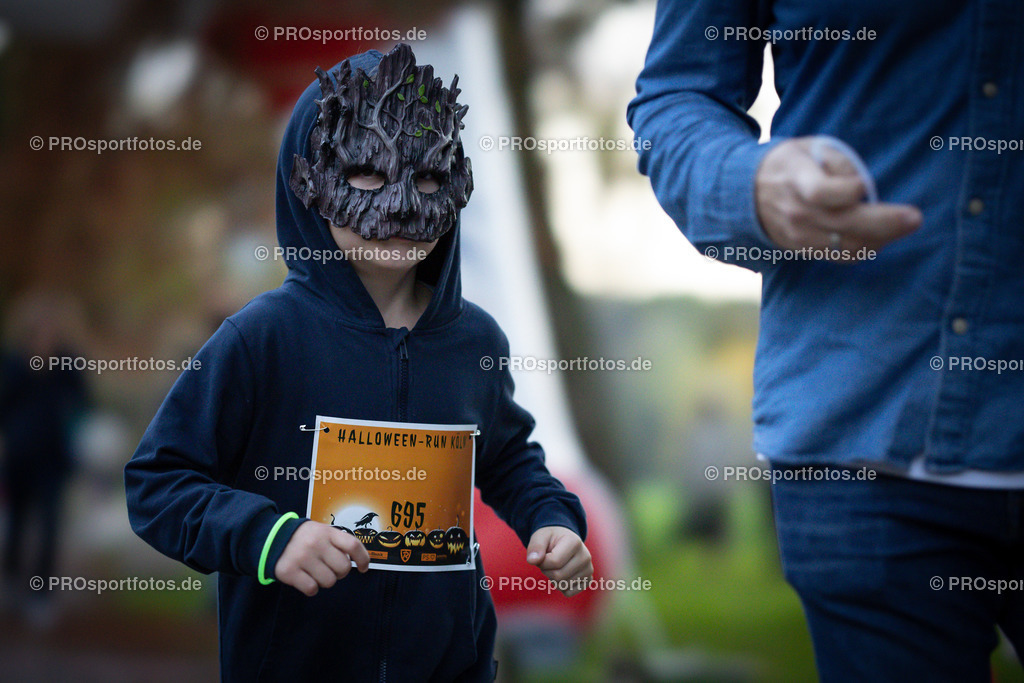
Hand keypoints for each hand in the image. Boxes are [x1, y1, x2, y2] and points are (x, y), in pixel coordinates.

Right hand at [274, 522, 369, 595]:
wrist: (272, 538)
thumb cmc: (304, 538)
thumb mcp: (321, 531)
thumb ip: (337, 542)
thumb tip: (357, 560)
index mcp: (327, 532)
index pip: (353, 545)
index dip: (363, 558)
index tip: (364, 568)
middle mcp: (316, 543)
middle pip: (343, 567)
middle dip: (340, 573)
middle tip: (331, 569)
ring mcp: (302, 557)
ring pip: (329, 581)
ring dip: (325, 581)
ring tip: (316, 572)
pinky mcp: (290, 571)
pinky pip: (312, 589)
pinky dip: (311, 588)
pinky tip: (306, 579)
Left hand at [526, 526, 592, 596]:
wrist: (563, 540)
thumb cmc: (550, 539)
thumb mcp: (540, 537)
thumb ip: (535, 547)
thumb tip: (532, 561)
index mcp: (575, 542)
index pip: (554, 562)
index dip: (542, 562)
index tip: (542, 555)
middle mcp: (586, 556)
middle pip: (559, 576)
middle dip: (547, 571)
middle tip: (547, 562)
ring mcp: (588, 569)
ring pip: (563, 585)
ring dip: (553, 579)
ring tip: (556, 566)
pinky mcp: (588, 580)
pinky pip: (568, 592)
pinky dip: (560, 586)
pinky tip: (562, 574)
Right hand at [755, 138, 921, 259]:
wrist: (748, 194)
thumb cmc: (790, 164)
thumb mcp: (809, 147)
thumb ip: (838, 160)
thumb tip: (861, 185)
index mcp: (796, 181)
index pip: (821, 192)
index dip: (846, 191)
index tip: (864, 186)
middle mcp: (797, 213)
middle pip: (843, 225)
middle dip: (884, 223)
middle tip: (915, 217)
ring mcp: (800, 236)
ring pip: (846, 246)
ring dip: (881, 239)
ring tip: (904, 224)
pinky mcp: (805, 250)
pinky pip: (840, 255)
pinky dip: (865, 248)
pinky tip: (882, 236)